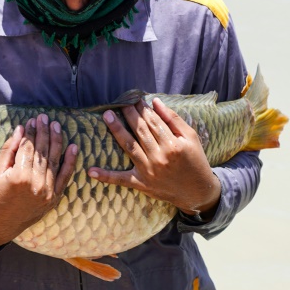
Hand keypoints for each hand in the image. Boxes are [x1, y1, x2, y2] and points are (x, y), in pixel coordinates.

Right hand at [0, 114, 76, 248]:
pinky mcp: (54, 198)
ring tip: (56, 126)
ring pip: (54, 160)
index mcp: (20, 176)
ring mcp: (47, 192)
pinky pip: (64, 177)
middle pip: (42, 151)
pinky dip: (70, 162)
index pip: (28, 148)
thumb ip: (10, 149)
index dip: (31, 132)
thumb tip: (21, 128)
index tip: (32, 120)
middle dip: (44, 132)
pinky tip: (73, 147)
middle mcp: (36, 184)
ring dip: (56, 141)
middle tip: (45, 117)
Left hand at [88, 98, 220, 217]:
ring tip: (107, 116)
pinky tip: (91, 171)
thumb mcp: (190, 137)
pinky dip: (106, 176)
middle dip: (129, 114)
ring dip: (116, 130)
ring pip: (129, 146)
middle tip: (120, 102)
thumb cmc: (195, 160)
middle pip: (140, 131)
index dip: (143, 109)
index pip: (153, 122)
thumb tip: (155, 102)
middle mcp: (160, 156)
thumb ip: (173, 119)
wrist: (197, 191)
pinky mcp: (141, 183)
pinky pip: (121, 180)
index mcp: (173, 144)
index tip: (135, 98)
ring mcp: (149, 171)